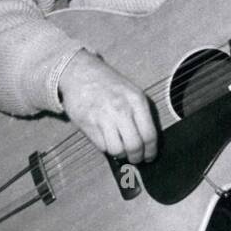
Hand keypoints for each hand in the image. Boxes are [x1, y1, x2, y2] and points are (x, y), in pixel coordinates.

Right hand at [58, 49, 156, 163]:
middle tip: (136, 159)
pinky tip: (106, 139)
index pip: (149, 135)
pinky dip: (106, 147)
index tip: (149, 157)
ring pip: (118, 150)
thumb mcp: (130, 92)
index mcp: (137, 100)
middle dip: (136, 157)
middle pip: (135, 146)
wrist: (80, 71)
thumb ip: (140, 114)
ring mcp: (104, 116)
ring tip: (120, 150)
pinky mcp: (89, 123)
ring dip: (120, 155)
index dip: (151, 151)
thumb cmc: (107, 84)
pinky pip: (102, 145)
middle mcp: (122, 109)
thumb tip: (147, 142)